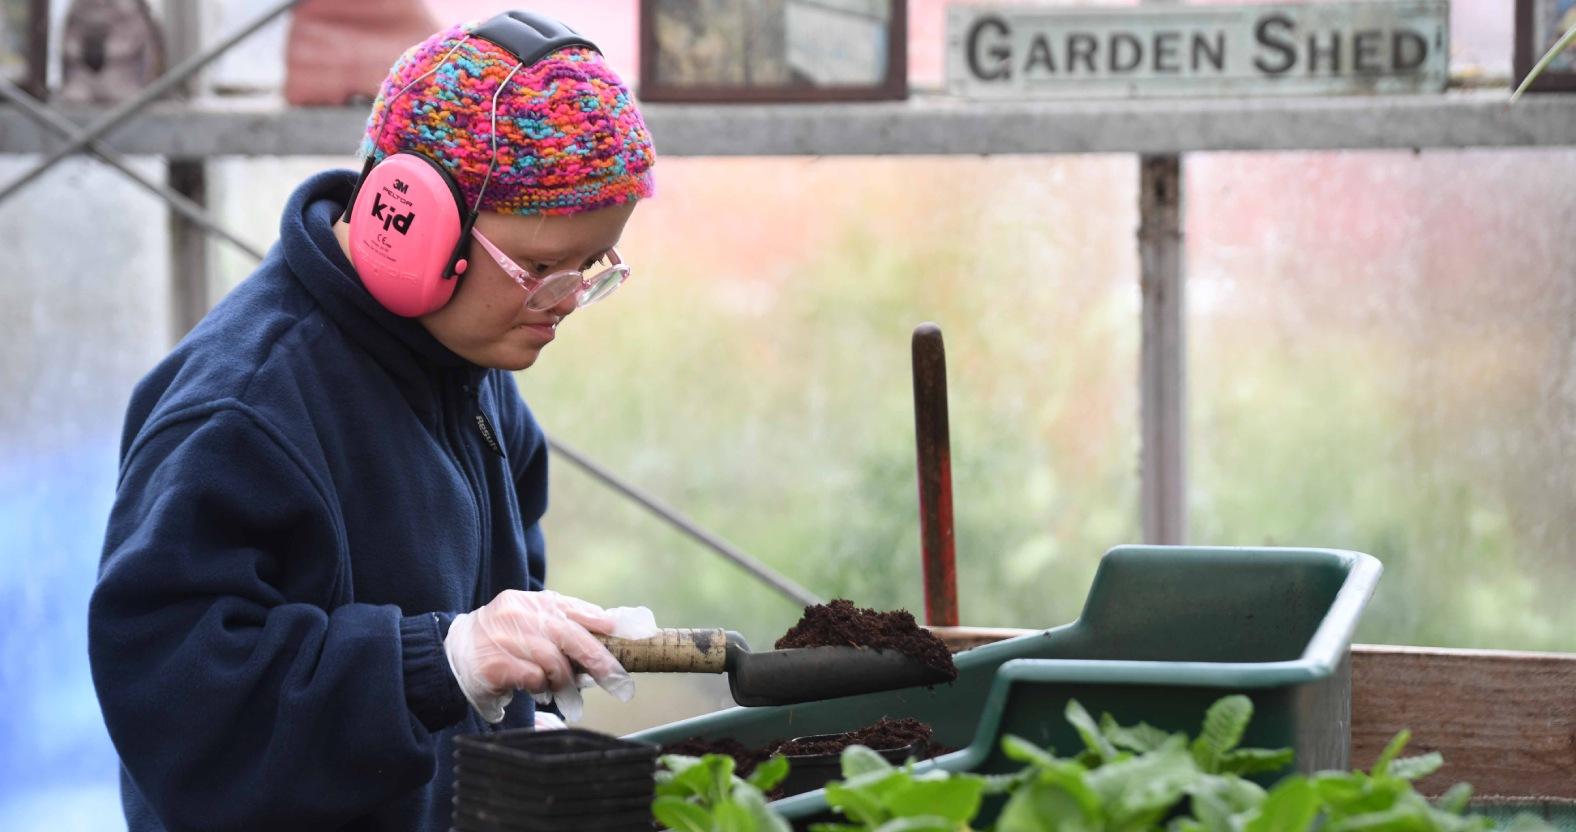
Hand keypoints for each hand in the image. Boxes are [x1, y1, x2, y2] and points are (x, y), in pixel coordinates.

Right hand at [443, 589, 655, 722]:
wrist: (452, 653)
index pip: (574, 609)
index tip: (627, 637)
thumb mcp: (532, 624)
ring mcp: (505, 638)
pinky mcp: (494, 664)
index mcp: (533, 602)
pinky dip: (542, 687)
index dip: (603, 623)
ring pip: (554, 661)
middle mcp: (519, 614)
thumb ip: (565, 625)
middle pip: (570, 636)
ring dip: (566, 682)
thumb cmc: (503, 641)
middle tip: (618, 683)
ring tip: (567, 696)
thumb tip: (611, 631)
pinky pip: (533, 678)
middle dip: (599, 661)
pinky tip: (539, 691)